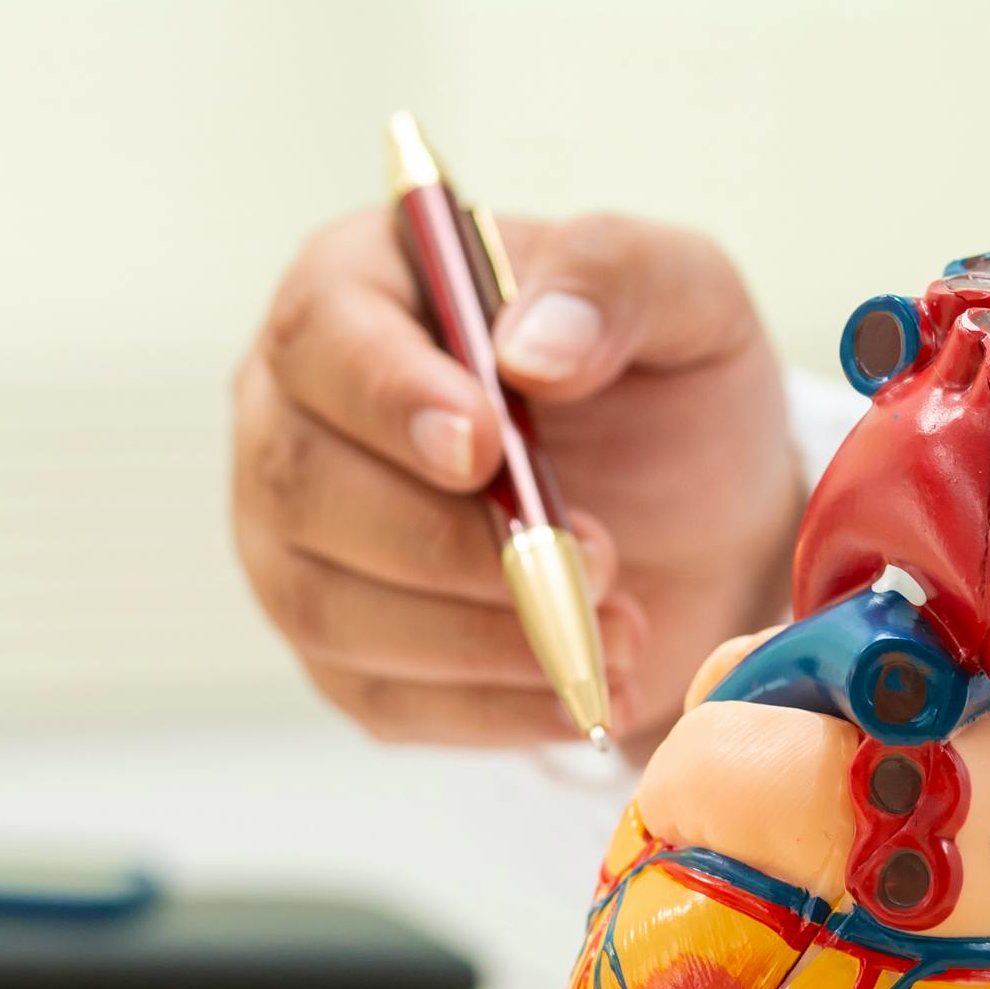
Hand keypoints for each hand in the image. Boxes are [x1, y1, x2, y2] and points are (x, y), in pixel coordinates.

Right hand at [231, 207, 798, 751]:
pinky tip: (582, 694)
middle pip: (304, 486)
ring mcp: (296, 546)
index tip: (487, 449)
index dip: (390, 398)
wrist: (698, 517)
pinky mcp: (339, 655)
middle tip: (598, 561)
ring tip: (616, 632)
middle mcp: (291, 416)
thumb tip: (531, 349)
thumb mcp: (681, 295)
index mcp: (356, 289)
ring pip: (331, 607)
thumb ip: (611, 279)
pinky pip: (383, 697)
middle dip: (453, 542)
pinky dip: (491, 709)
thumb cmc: (665, 386)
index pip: (321, 335)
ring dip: (483, 636)